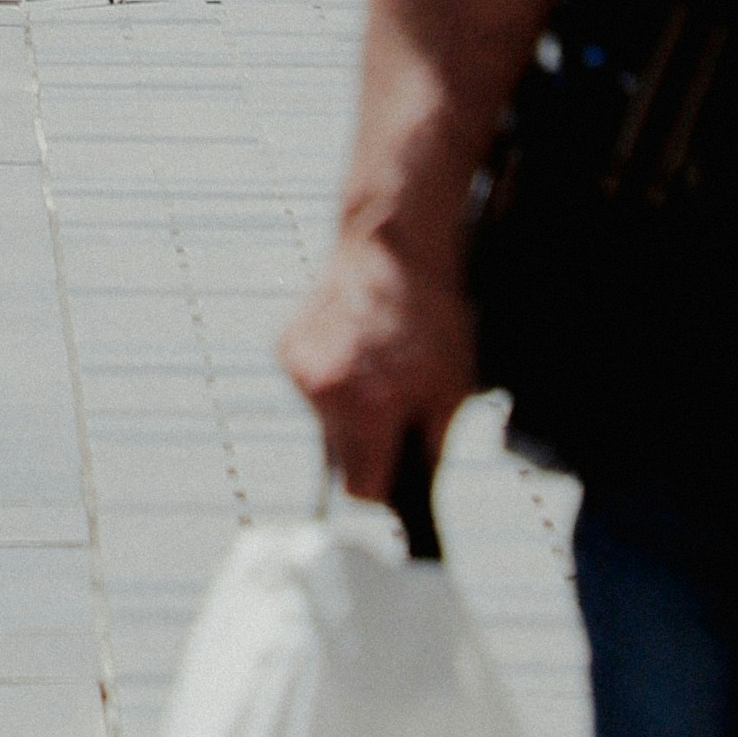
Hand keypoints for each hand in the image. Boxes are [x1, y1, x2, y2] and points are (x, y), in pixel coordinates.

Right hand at [275, 213, 477, 505]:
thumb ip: (432, 446)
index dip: (384, 487)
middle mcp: (326, 393)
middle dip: (365, 449)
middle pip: (339, 460)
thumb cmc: (431, 317)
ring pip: (322, 421)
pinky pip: (309, 387)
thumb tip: (419, 484)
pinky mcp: (285, 347)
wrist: (390, 245)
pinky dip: (329, 378)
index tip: (396, 474)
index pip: (362, 491)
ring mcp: (299, 369)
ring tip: (374, 371)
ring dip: (345, 411)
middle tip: (391, 416)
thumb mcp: (452, 389)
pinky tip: (353, 350)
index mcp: (369, 409)